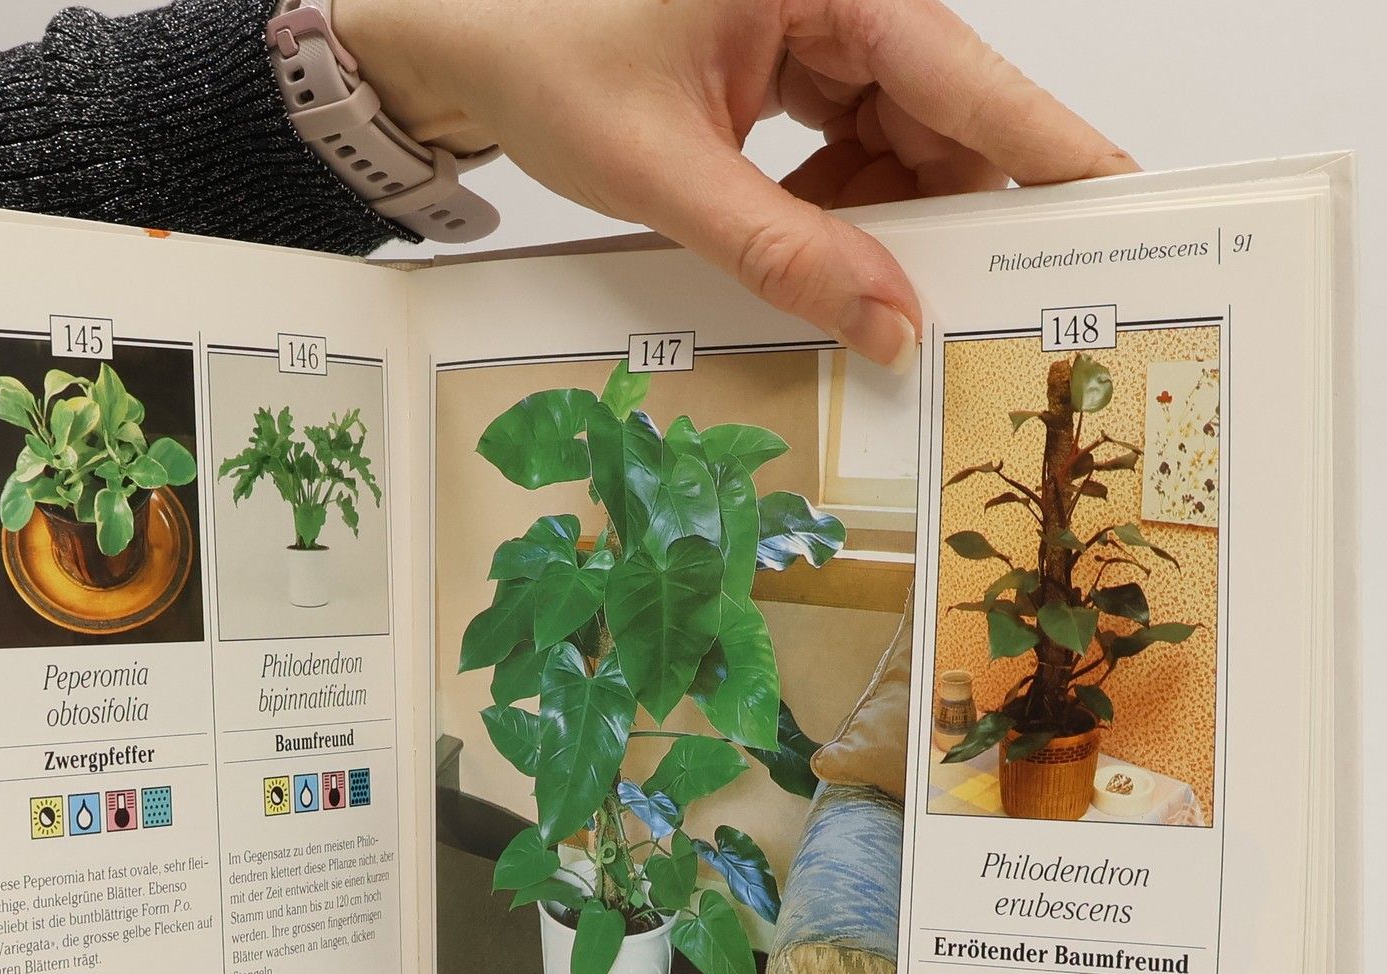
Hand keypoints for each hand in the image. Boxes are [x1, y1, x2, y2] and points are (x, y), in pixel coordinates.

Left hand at [337, 0, 1134, 366]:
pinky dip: (842, 209)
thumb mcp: (667, 175)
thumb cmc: (544, 66)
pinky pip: (856, 145)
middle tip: (967, 309)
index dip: (1051, 148)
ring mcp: (821, 29)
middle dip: (952, 214)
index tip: (1124, 203)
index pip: (968, 74)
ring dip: (889, 223)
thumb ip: (782, 253)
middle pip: (948, 114)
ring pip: (905, 140)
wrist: (468, 45)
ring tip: (859, 288)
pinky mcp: (796, 67)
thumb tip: (887, 324)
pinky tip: (808, 249)